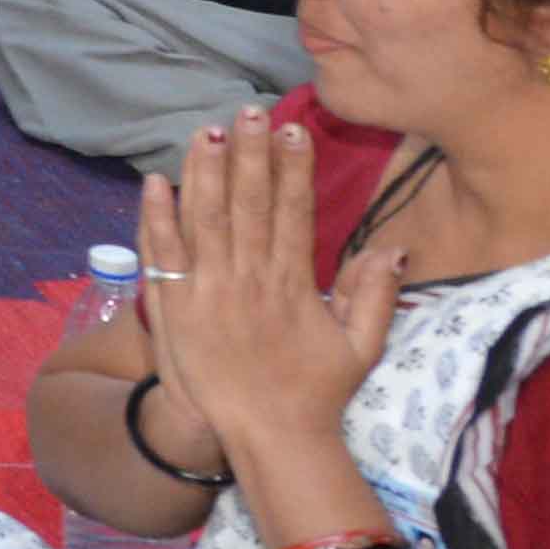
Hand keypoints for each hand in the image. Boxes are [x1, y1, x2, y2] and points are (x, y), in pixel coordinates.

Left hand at [135, 106, 388, 482]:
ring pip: (205, 220)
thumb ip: (375, 296)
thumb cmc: (315, 392)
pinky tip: (157, 183)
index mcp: (294, 284)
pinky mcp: (175, 310)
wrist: (267, 437)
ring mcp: (209, 293)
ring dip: (205, 173)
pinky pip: (163, 256)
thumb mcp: (361, 347)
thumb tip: (392, 248)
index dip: (293, 169)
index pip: (294, 212)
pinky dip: (158, 218)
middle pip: (249, 205)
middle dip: (249, 155)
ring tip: (206, 132)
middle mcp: (251, 280)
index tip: (293, 129)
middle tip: (247, 111)